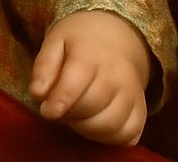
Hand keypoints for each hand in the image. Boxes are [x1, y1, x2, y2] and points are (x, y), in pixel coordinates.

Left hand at [29, 10, 151, 146]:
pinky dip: (108, 138)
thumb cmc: (79, 42)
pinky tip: (93, 124)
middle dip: (69, 115)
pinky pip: (127, 137)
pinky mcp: (140, 112)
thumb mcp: (55, 41)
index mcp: (90, 54)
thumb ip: (44, 66)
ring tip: (73, 115)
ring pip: (110, 126)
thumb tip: (37, 93)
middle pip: (91, 107)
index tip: (46, 110)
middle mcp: (116, 76)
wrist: (117, 38)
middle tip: (58, 108)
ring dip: (85, 129)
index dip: (58, 101)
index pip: (75, 83)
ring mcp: (132, 95)